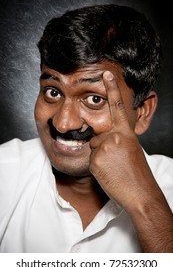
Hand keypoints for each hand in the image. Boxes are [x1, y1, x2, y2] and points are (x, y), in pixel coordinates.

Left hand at [89, 70, 172, 251]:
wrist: (140, 193)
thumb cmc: (137, 173)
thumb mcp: (130, 149)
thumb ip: (118, 138)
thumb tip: (102, 137)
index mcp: (127, 132)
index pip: (118, 107)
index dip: (112, 89)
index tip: (106, 74)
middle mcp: (116, 136)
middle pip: (97, 135)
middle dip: (102, 146)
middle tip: (117, 160)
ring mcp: (105, 147)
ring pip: (93, 147)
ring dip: (100, 156)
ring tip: (114, 167)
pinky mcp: (96, 159)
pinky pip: (91, 159)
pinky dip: (97, 166)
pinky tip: (109, 172)